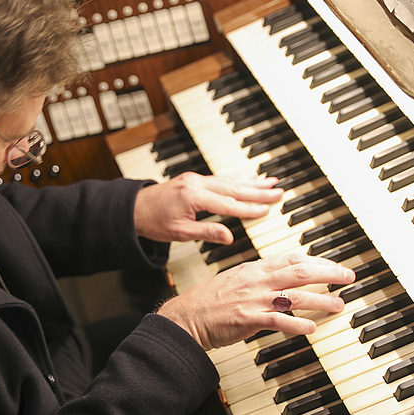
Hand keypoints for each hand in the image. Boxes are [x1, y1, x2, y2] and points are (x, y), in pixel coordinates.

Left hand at [134, 172, 282, 243]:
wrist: (134, 208)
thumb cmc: (154, 222)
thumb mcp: (180, 233)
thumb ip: (207, 232)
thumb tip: (229, 237)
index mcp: (193, 197)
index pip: (228, 204)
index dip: (249, 209)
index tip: (266, 210)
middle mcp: (197, 184)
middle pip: (234, 188)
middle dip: (258, 191)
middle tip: (279, 191)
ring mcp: (196, 179)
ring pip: (229, 180)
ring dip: (252, 182)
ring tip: (272, 182)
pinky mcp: (195, 179)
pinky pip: (221, 178)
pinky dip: (238, 178)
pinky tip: (250, 178)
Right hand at [156, 253, 355, 349]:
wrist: (187, 317)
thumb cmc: (209, 301)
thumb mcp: (236, 278)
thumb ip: (260, 275)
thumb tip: (282, 275)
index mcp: (255, 268)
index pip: (292, 258)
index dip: (317, 260)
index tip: (334, 266)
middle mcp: (257, 280)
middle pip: (301, 272)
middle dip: (329, 273)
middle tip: (348, 278)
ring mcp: (254, 299)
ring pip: (296, 296)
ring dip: (321, 300)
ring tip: (338, 305)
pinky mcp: (249, 319)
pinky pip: (279, 320)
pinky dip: (297, 324)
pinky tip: (311, 328)